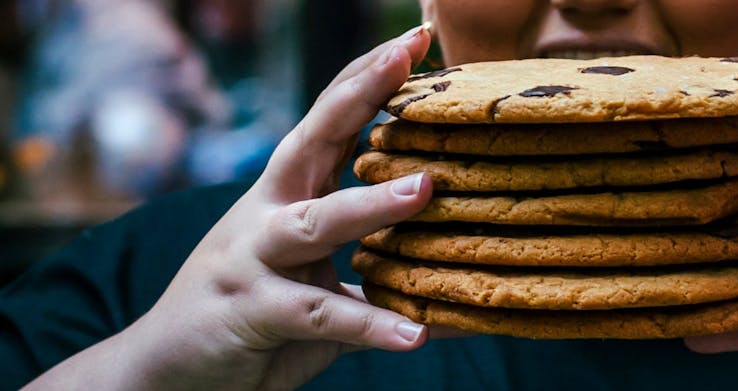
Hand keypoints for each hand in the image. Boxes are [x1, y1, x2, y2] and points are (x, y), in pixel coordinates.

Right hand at [30, 25, 444, 389]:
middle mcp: (268, 211)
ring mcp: (256, 258)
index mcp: (286, 191)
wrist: (164, 369)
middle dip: (361, 93)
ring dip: (371, 205)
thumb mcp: (310, 274)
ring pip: (316, 222)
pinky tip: (414, 334)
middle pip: (313, 139)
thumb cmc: (252, 312)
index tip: (415, 39)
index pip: (330, 119)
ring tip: (426, 188)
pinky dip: (370, 324)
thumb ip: (368, 262)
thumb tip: (447, 264)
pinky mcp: (254, 313)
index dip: (369, 78)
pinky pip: (321, 316)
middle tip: (407, 56)